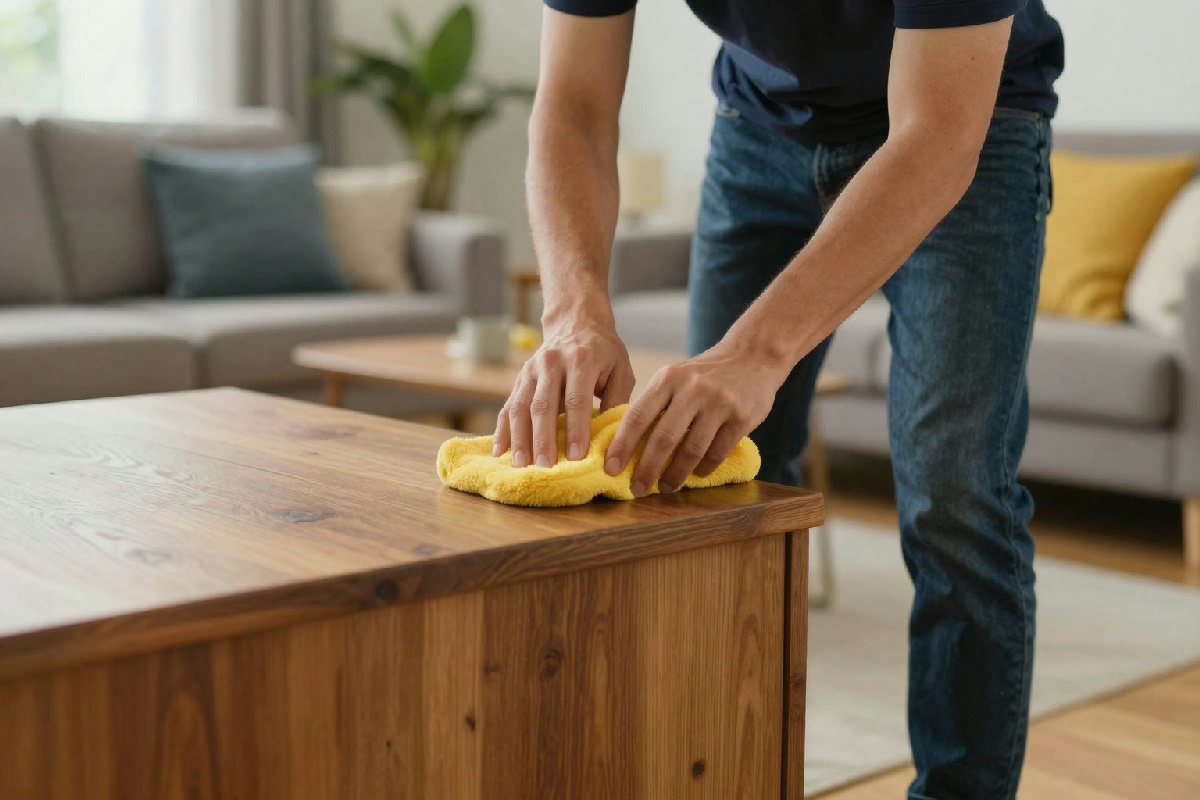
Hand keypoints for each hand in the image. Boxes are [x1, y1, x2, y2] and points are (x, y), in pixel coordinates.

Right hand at [494, 319, 634, 467]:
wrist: (576, 323)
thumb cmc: (604, 353)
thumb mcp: (621, 370)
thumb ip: (617, 402)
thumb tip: (612, 439)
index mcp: (581, 360)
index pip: (577, 399)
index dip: (576, 429)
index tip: (577, 456)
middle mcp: (552, 363)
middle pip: (544, 405)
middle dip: (544, 439)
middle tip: (546, 467)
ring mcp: (531, 370)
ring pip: (521, 407)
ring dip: (520, 438)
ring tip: (521, 465)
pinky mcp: (520, 378)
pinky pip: (507, 406)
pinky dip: (502, 430)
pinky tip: (499, 452)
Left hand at [604, 341, 789, 495]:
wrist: (752, 355)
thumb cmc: (705, 373)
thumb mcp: (676, 377)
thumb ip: (656, 404)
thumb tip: (627, 445)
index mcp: (669, 378)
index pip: (638, 415)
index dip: (622, 445)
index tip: (610, 468)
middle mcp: (693, 388)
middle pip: (663, 437)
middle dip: (646, 468)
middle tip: (636, 489)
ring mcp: (719, 402)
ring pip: (691, 449)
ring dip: (675, 474)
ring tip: (665, 487)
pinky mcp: (742, 417)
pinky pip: (717, 451)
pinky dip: (703, 468)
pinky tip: (696, 475)